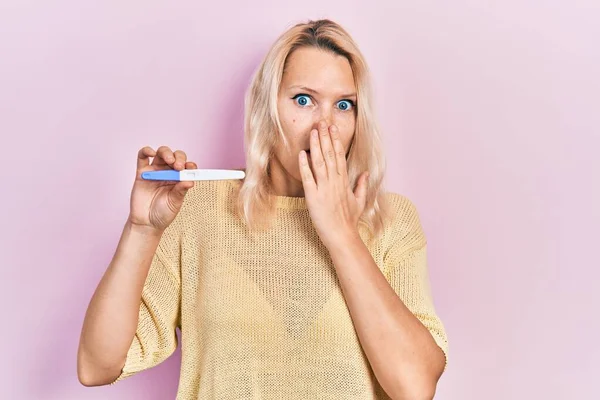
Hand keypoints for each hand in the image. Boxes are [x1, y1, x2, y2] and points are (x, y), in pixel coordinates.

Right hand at [128, 146, 196, 234]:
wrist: (146, 223)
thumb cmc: (163, 213)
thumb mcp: (175, 203)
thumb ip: (181, 191)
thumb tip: (190, 181)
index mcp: (179, 179)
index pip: (187, 166)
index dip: (190, 164)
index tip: (191, 168)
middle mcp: (168, 173)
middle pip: (175, 156)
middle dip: (179, 158)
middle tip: (178, 167)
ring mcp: (155, 171)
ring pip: (161, 153)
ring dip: (167, 153)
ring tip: (169, 161)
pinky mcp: (142, 172)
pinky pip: (142, 157)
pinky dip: (146, 151)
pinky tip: (151, 153)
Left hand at [298, 120, 368, 248]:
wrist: (342, 235)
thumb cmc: (349, 220)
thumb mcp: (359, 201)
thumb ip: (361, 185)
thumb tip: (365, 173)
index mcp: (344, 181)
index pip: (340, 156)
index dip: (336, 140)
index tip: (333, 127)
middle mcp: (334, 181)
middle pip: (330, 154)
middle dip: (326, 137)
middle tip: (322, 122)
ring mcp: (324, 188)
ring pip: (319, 162)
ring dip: (316, 146)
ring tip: (313, 132)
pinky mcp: (313, 197)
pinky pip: (308, 178)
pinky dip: (305, 165)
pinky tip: (302, 153)